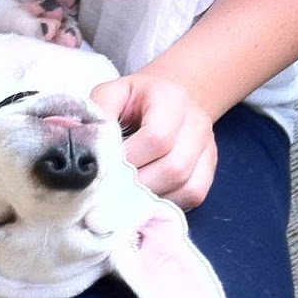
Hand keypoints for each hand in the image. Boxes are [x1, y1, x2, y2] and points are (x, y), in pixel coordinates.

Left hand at [91, 72, 217, 208]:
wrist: (167, 98)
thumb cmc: (133, 100)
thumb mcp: (111, 94)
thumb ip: (99, 115)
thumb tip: (88, 147)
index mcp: (171, 99)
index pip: (157, 137)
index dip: (129, 159)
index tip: (106, 167)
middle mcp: (196, 123)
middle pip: (174, 167)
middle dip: (138, 184)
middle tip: (111, 189)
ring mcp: (207, 148)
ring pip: (187, 186)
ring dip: (152, 198)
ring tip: (125, 195)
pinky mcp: (209, 168)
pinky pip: (194, 195)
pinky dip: (168, 202)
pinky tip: (146, 199)